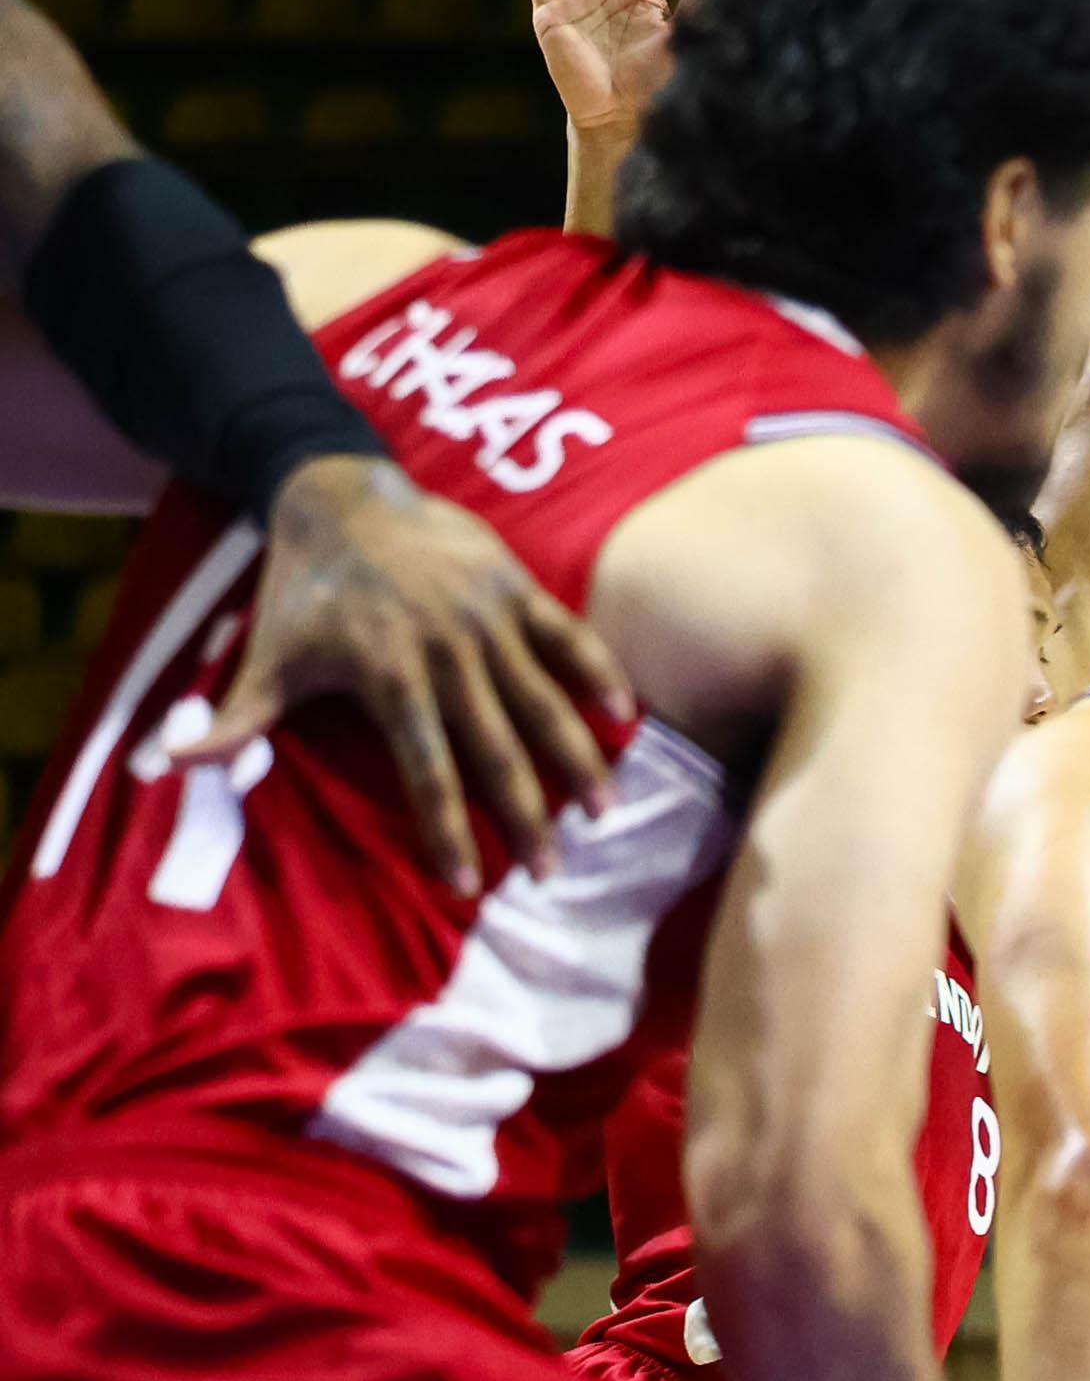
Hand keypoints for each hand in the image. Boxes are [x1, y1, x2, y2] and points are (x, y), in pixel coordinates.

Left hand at [172, 456, 634, 894]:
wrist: (341, 494)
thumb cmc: (303, 590)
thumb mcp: (268, 656)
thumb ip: (236, 719)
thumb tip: (173, 765)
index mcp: (389, 677)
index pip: (426, 770)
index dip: (447, 832)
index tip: (467, 887)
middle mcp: (447, 652)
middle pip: (496, 747)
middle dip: (525, 815)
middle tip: (550, 872)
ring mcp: (488, 617)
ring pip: (542, 699)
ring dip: (575, 757)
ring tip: (602, 808)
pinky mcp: (515, 586)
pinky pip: (567, 634)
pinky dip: (598, 671)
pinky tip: (625, 713)